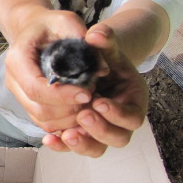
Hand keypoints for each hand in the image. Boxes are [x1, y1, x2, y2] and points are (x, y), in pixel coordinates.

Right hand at [4, 10, 92, 132]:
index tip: (88, 93)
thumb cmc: (51, 25)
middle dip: (69, 109)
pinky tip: (81, 110)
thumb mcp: (68, 21)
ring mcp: (18, 94)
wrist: (34, 29)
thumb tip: (102, 69)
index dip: (63, 95)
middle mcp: (13, 79)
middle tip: (94, 98)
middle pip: (39, 109)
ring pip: (42, 120)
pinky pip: (44, 122)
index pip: (36, 87)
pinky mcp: (26, 103)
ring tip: (90, 104)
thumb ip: (84, 40)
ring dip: (69, 119)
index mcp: (18, 58)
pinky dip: (65, 123)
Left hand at [42, 24, 148, 156]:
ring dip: (80, 144)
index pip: (133, 117)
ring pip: (95, 148)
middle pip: (118, 138)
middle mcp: (119, 119)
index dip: (117, 113)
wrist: (87, 60)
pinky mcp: (80, 132)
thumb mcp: (104, 43)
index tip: (98, 101)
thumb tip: (96, 34)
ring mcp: (100, 129)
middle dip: (100, 130)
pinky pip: (73, 145)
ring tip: (65, 134)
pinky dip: (61, 145)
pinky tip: (48, 139)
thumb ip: (105, 39)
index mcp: (134, 99)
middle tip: (83, 115)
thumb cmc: (100, 52)